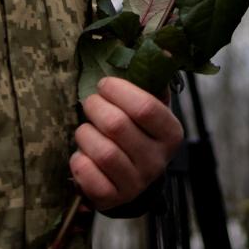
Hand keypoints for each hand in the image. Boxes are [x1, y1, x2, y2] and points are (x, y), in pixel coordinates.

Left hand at [71, 76, 183, 208]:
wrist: (133, 183)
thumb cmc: (137, 134)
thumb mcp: (149, 110)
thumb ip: (151, 83)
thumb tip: (164, 50)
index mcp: (170, 134)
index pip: (145, 107)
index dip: (118, 90)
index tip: (104, 84)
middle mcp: (157, 161)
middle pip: (116, 125)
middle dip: (95, 107)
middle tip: (90, 103)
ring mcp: (136, 183)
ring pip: (100, 150)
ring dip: (85, 133)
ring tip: (87, 130)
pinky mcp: (113, 198)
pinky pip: (86, 174)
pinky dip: (78, 160)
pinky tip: (83, 156)